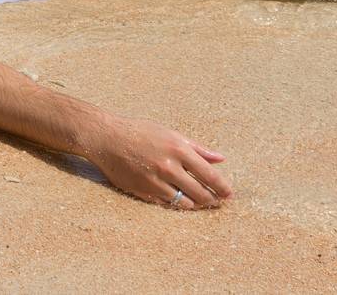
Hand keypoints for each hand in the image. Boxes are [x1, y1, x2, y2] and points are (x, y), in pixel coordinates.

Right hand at [85, 115, 232, 209]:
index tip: (229, 194)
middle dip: (212, 199)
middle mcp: (169, 167)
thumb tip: (221, 159)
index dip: (222, 187)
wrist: (107, 139)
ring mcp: (156, 182)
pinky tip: (179, 199)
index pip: (209, 175)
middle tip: (217, 201)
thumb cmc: (140, 132)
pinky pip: (166, 204)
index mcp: (179, 149)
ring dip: (195, 204)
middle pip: (200, 193)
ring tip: (199, 201)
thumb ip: (197, 148)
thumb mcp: (171, 134)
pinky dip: (175, 203)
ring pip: (184, 202)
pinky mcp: (143, 192)